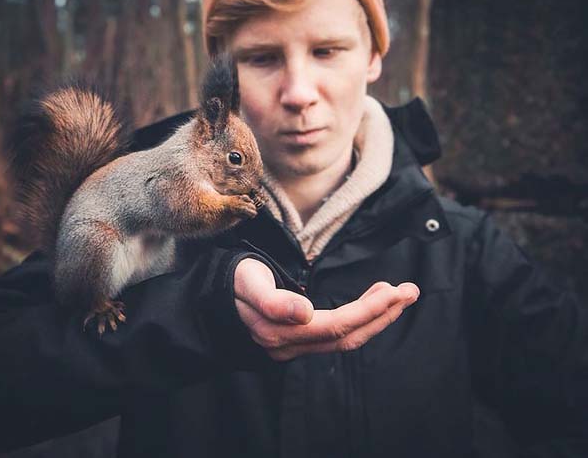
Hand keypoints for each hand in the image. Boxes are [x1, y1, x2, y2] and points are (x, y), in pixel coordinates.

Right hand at [234, 258, 419, 360]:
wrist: (216, 293)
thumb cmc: (234, 280)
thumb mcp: (248, 281)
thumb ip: (272, 300)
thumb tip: (304, 313)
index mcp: (280, 331)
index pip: (336, 325)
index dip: (368, 311)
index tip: (395, 292)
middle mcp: (290, 345)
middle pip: (347, 335)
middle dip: (382, 315)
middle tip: (411, 291)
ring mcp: (294, 347)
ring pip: (344, 338)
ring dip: (376, 318)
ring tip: (398, 295)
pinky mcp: (298, 340)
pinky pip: (336, 335)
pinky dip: (360, 320)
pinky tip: (372, 303)